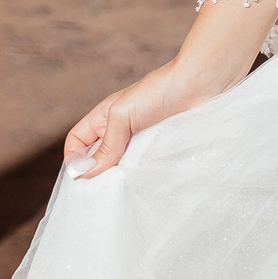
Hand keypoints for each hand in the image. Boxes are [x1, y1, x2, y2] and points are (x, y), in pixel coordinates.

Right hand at [64, 57, 227, 177]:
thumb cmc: (160, 90)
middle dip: (98, 176)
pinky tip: (145, 186)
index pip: (77, 143)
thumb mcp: (123, 115)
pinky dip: (144, 177)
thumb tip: (86, 173)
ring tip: (123, 193)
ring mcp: (142, 142)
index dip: (74, 160)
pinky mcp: (162, 150)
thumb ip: (106, 144)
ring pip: (123, 168)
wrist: (203, 84)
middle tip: (101, 195)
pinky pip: (147, 168)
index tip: (79, 180)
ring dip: (122, 179)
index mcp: (104, 119)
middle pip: (99, 160)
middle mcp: (121, 132)